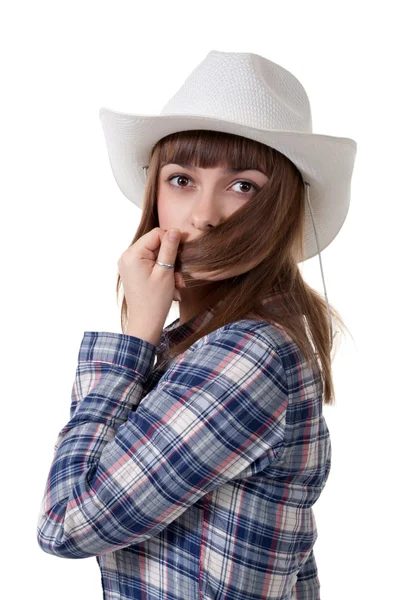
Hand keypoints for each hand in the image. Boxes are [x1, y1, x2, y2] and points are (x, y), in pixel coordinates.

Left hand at [117, 227, 183, 343]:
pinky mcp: (133, 272)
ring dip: (169, 269)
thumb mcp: (166, 271)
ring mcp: (129, 265)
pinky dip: (163, 274)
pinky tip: (171, 288)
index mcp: (132, 254)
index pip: (157, 234)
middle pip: (156, 245)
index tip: (183, 255)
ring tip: (176, 285)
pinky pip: (151, 265)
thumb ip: (170, 248)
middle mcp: (127, 257)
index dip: (172, 242)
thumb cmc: (155, 301)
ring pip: (156, 256)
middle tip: (179, 277)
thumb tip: (175, 230)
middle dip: (171, 260)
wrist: (145, 324)